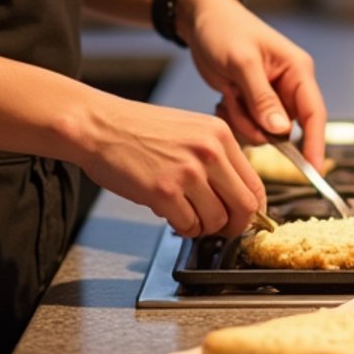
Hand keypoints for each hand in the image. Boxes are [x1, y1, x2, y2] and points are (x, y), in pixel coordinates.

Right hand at [68, 90, 264, 239]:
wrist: (99, 125)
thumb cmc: (138, 129)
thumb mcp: (190, 130)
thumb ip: (216, 157)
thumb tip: (236, 194)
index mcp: (219, 134)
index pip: (255, 184)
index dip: (252, 210)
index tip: (243, 218)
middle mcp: (209, 151)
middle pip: (244, 208)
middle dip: (233, 226)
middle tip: (220, 228)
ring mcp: (187, 172)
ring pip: (216, 222)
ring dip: (202, 227)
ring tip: (185, 213)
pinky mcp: (164, 192)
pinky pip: (188, 226)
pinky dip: (181, 228)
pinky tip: (169, 213)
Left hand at [175, 0, 326, 166]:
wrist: (201, 19)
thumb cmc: (224, 30)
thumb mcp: (242, 62)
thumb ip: (262, 98)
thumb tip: (282, 132)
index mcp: (297, 70)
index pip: (314, 114)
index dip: (315, 144)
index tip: (314, 172)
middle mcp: (289, 86)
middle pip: (285, 129)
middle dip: (258, 124)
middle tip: (236, 100)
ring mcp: (270, 96)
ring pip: (263, 132)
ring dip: (242, 120)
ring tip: (228, 95)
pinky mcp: (252, 102)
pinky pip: (247, 127)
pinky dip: (233, 118)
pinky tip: (224, 98)